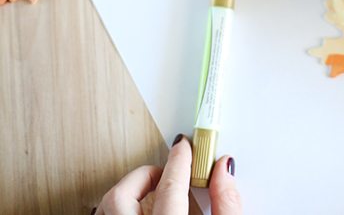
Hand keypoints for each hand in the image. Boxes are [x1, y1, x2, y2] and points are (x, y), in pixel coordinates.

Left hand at [94, 135, 241, 214]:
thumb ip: (226, 203)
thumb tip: (224, 168)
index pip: (169, 188)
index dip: (179, 162)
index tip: (185, 147)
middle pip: (122, 196)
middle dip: (146, 176)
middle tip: (169, 171)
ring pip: (106, 208)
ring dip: (129, 193)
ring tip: (154, 192)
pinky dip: (120, 209)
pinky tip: (140, 211)